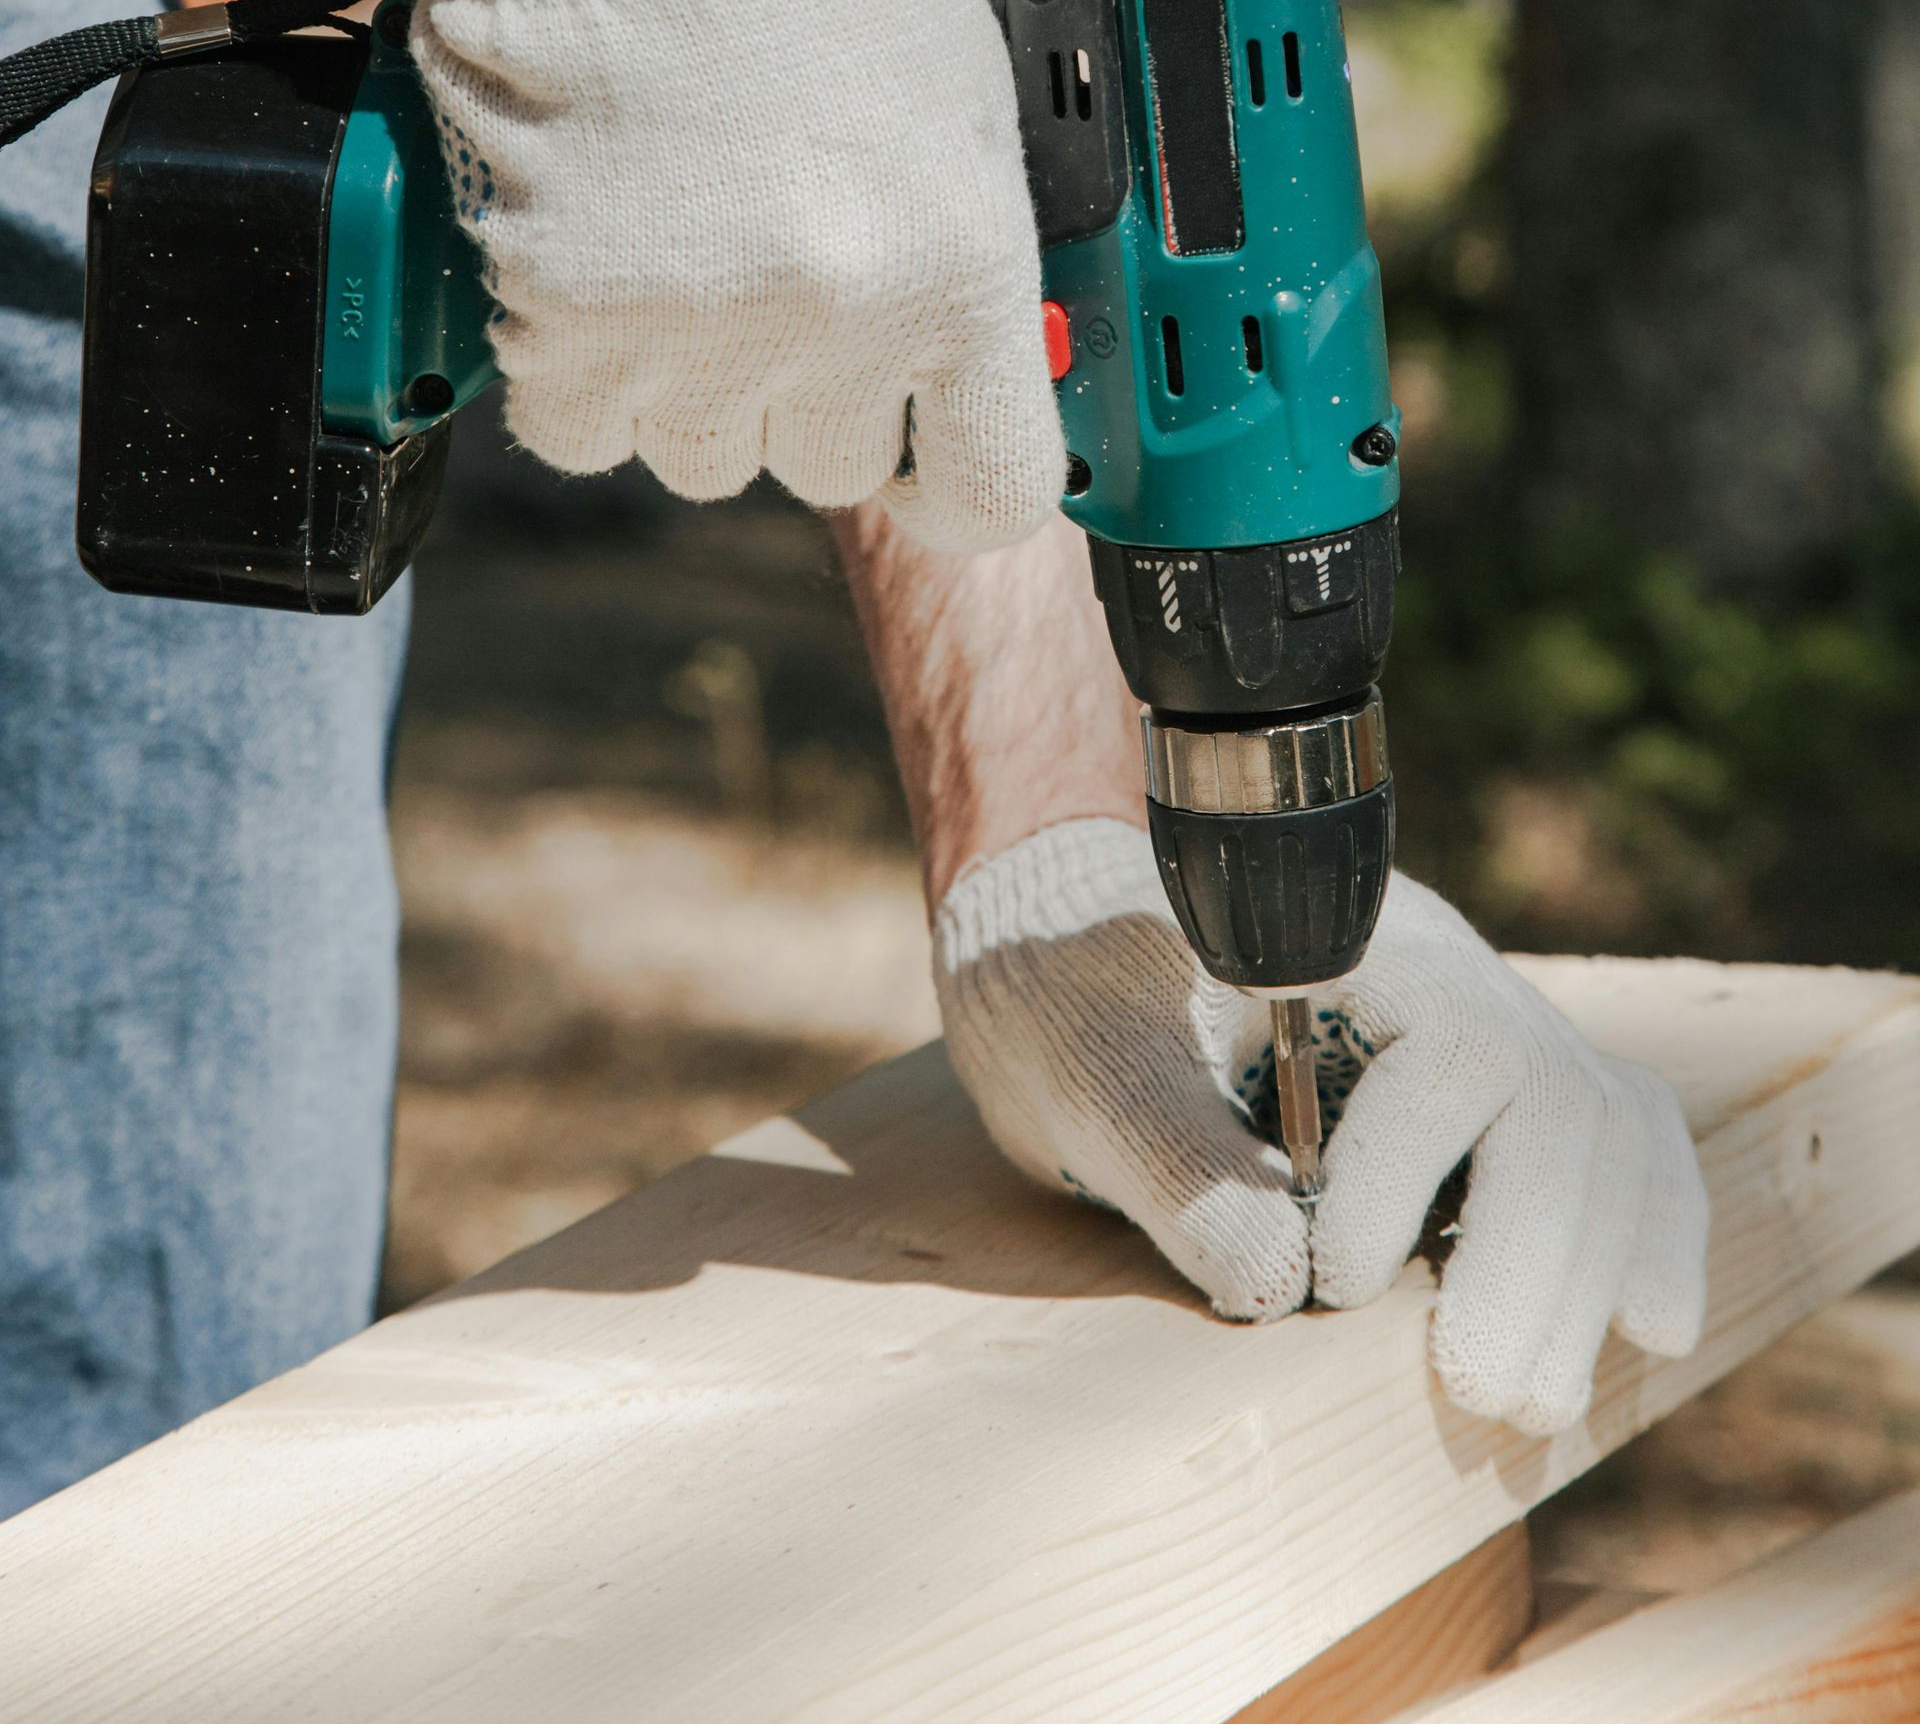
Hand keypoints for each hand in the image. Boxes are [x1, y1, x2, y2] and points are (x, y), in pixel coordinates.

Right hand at [411, 0, 1063, 550]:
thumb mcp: (954, 120)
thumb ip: (955, 277)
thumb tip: (947, 399)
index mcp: (961, 267)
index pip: (990, 492)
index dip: (954, 485)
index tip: (926, 459)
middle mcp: (838, 316)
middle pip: (829, 470)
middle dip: (807, 395)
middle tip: (776, 276)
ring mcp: (693, 321)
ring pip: (700, 459)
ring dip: (692, 386)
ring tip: (683, 248)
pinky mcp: (561, 305)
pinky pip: (577, 431)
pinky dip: (578, 374)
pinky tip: (597, 269)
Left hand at [934, 818, 1709, 1434]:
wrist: (1072, 957)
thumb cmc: (1068, 997)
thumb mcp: (1082, 1068)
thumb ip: (1167, 1157)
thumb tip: (1275, 1285)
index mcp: (1339, 941)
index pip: (1444, 1048)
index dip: (1411, 1172)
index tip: (1330, 1276)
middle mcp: (1437, 976)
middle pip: (1551, 1099)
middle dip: (1537, 1256)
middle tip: (1488, 1395)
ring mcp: (1477, 1026)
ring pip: (1598, 1130)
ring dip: (1590, 1271)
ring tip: (1539, 1404)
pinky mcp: (1491, 1093)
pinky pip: (1610, 1143)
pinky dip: (1641, 1227)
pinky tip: (1651, 1321)